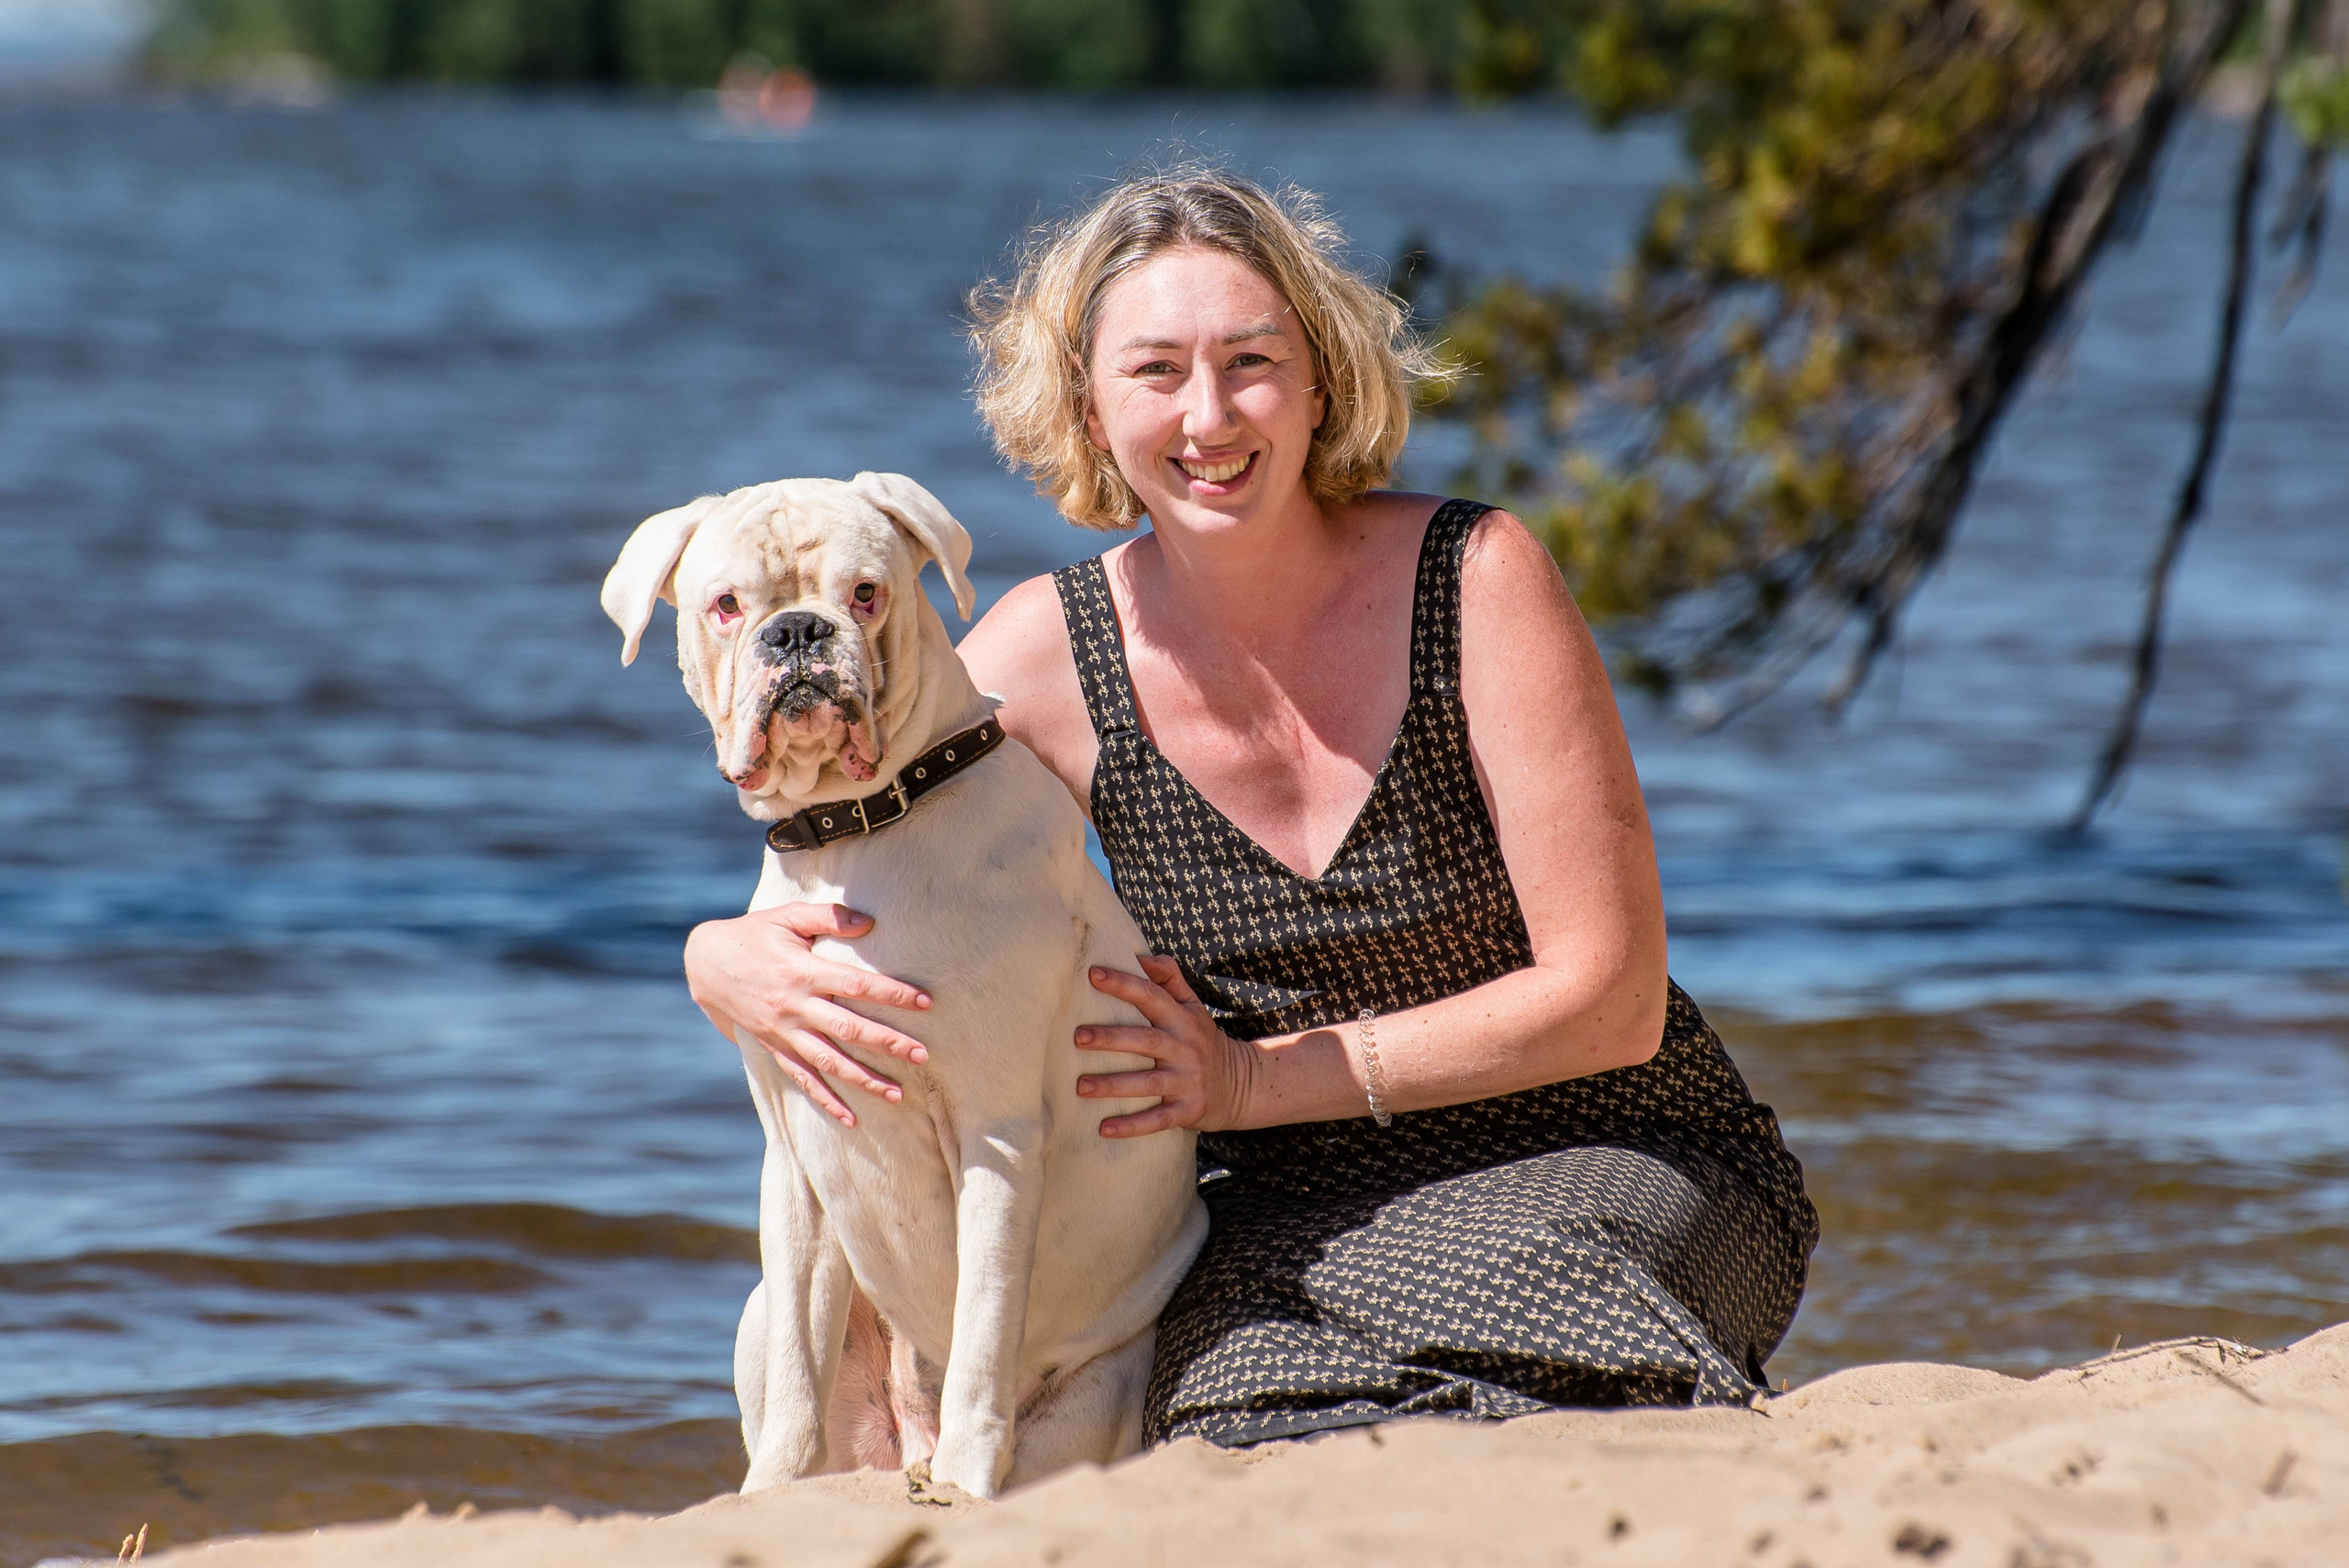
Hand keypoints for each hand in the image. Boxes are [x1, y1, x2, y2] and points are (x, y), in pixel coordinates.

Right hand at [683, 903, 931, 1128]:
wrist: (707, 964)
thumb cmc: (755, 935)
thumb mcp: (788, 916)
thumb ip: (828, 917)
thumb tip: (868, 922)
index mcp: (803, 972)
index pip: (856, 985)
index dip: (892, 993)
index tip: (925, 1002)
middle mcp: (795, 1007)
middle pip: (848, 1029)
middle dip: (887, 1043)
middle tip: (922, 1055)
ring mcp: (784, 1032)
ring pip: (829, 1062)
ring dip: (864, 1080)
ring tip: (898, 1094)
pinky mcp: (776, 1048)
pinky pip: (803, 1080)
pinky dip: (826, 1101)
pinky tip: (851, 1120)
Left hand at [1074, 954, 1251, 1136]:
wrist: (1242, 1084)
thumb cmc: (1202, 1041)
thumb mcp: (1193, 1007)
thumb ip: (1170, 979)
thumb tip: (1143, 954)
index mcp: (1182, 1019)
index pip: (1150, 995)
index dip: (1123, 983)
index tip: (1092, 974)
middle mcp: (1184, 1048)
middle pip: (1145, 1040)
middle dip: (1111, 1038)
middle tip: (1077, 1037)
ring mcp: (1187, 1080)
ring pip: (1147, 1082)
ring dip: (1113, 1085)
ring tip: (1081, 1086)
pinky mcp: (1189, 1110)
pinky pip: (1158, 1119)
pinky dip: (1132, 1126)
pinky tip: (1104, 1128)